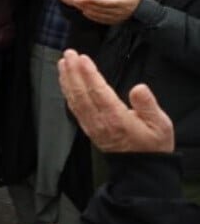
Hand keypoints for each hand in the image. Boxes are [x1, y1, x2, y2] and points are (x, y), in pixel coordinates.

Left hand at [58, 49, 172, 153]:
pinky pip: (74, 108)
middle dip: (73, 72)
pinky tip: (65, 83)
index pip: (98, 92)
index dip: (89, 74)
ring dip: (67, 80)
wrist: (141, 169)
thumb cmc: (152, 145)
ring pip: (74, 100)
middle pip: (81, 93)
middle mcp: (100, 122)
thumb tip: (139, 87)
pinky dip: (67, 93)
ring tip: (63, 63)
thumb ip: (148, 105)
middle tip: (68, 54)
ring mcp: (91, 126)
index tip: (82, 58)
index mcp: (117, 119)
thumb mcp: (160, 125)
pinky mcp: (88, 128)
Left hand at [73, 0, 142, 24]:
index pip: (105, 2)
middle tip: (75, 0)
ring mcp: (115, 18)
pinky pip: (101, 20)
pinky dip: (92, 16)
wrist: (143, 12)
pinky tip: (85, 11)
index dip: (93, 1)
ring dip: (87, 11)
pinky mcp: (113, 22)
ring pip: (98, 16)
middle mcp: (117, 12)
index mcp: (121, 3)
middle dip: (86, 5)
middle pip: (99, 9)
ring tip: (78, 5)